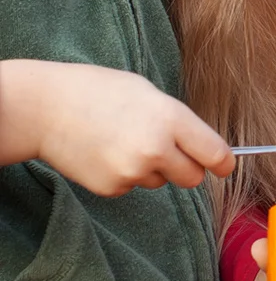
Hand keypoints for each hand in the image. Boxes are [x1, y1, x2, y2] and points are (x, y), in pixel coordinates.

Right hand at [0, 59, 233, 194]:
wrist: (45, 109)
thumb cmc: (100, 92)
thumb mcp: (150, 94)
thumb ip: (179, 122)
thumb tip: (205, 147)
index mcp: (171, 119)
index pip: (215, 154)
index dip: (224, 163)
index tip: (224, 166)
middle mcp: (156, 149)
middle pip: (193, 178)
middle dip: (189, 168)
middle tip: (170, 151)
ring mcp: (132, 172)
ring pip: (161, 181)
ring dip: (153, 168)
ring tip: (124, 141)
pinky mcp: (112, 188)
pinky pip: (134, 186)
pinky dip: (126, 174)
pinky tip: (107, 153)